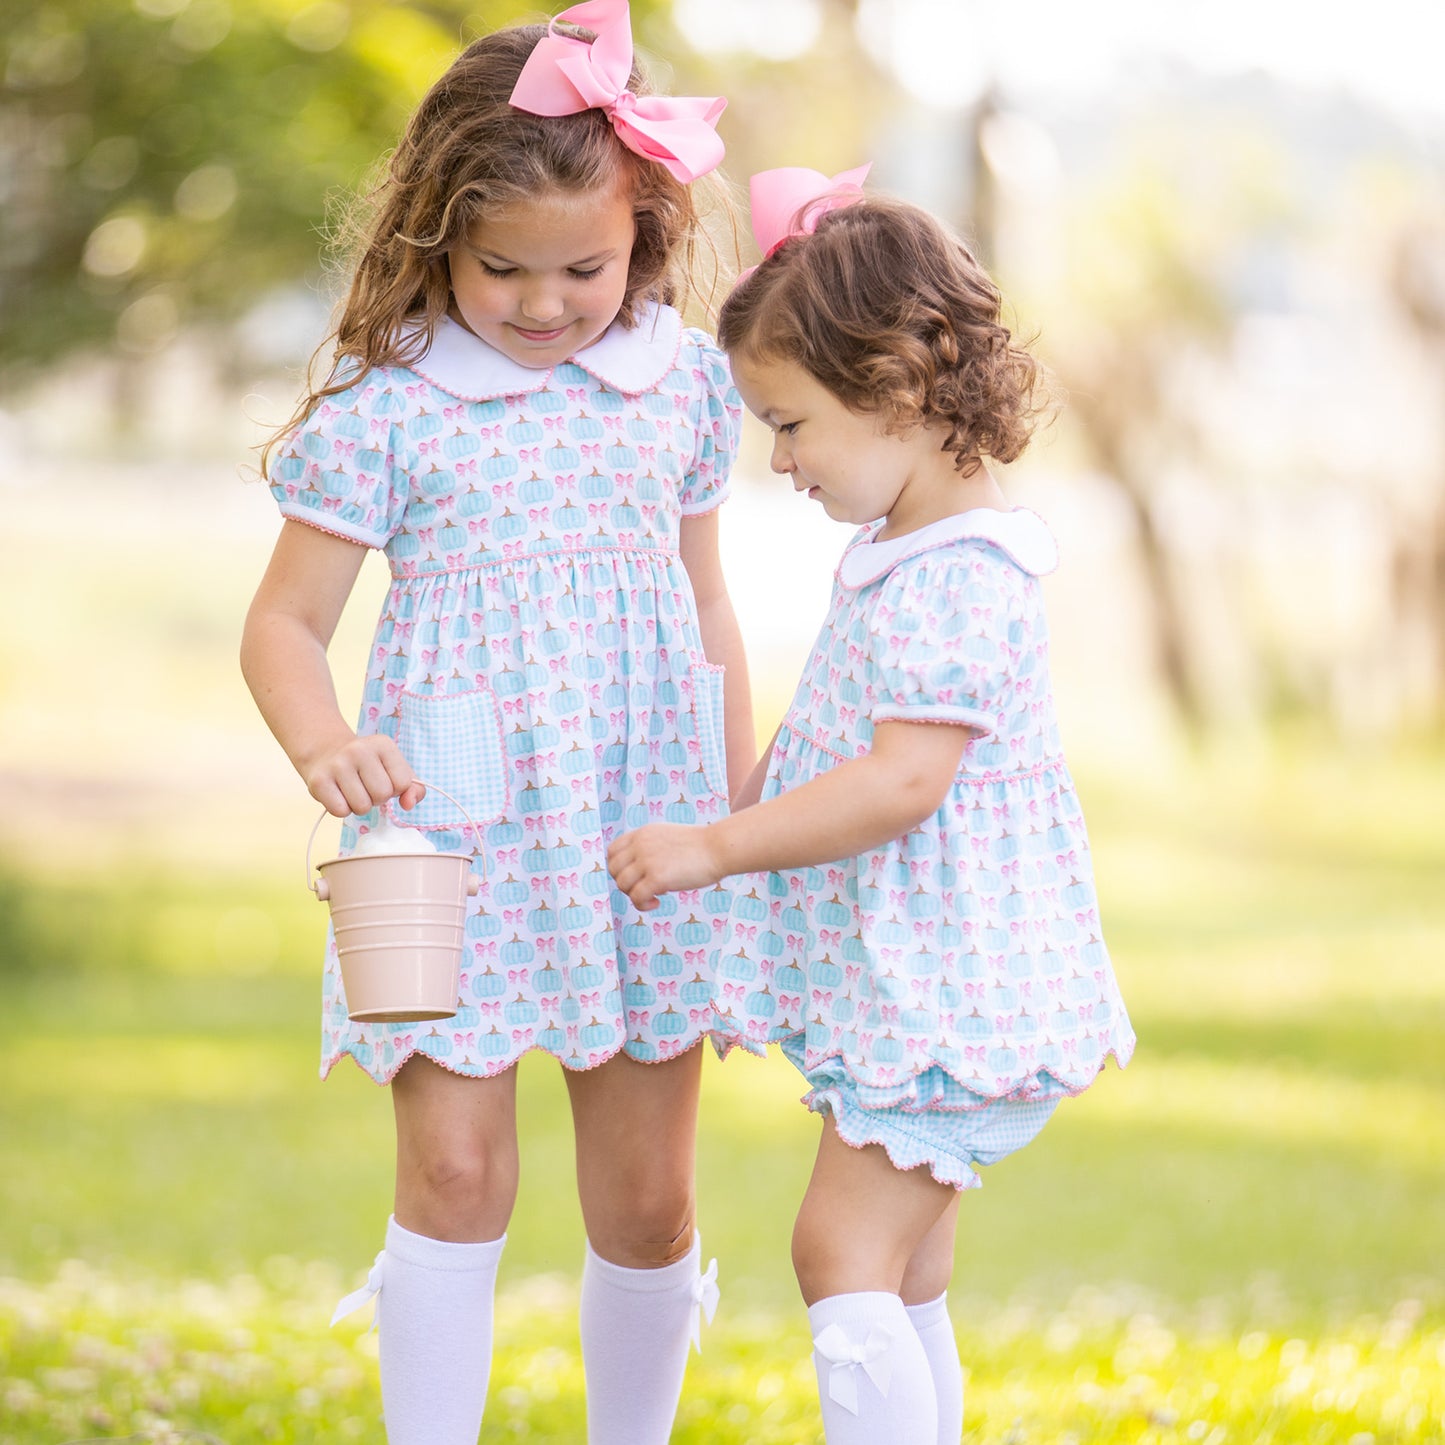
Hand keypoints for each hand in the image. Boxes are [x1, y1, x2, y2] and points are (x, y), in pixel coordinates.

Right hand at [303, 732, 424, 817]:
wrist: (325, 751)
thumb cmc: (367, 765)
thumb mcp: (394, 768)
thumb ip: (413, 788)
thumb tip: (409, 804)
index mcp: (383, 744)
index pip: (403, 784)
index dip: (394, 788)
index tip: (383, 779)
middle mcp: (359, 750)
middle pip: (382, 795)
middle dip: (376, 798)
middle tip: (365, 786)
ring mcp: (337, 764)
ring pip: (362, 807)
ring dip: (359, 806)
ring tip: (352, 790)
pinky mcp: (319, 780)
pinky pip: (340, 811)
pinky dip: (342, 809)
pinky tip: (338, 794)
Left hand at [608, 823, 723, 910]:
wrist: (719, 847)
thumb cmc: (701, 846)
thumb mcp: (668, 838)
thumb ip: (650, 848)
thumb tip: (640, 872)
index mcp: (643, 834)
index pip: (612, 851)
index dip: (619, 867)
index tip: (635, 876)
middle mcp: (641, 845)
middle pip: (613, 869)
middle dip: (625, 883)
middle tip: (644, 888)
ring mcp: (647, 861)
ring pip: (622, 884)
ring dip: (634, 895)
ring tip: (653, 896)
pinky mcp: (657, 878)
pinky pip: (636, 897)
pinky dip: (642, 904)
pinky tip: (657, 902)